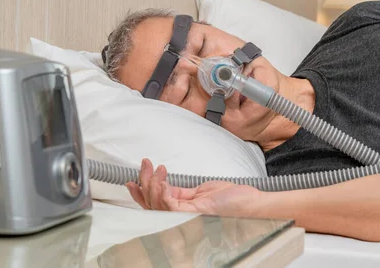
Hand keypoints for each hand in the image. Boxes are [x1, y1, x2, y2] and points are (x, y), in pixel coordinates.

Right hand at [126, 158, 261, 215]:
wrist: (248, 202)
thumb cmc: (230, 198)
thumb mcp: (201, 190)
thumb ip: (182, 191)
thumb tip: (165, 184)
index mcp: (182, 208)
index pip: (155, 202)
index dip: (141, 193)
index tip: (131, 180)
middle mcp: (181, 214)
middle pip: (152, 204)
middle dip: (144, 182)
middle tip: (145, 163)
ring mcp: (186, 216)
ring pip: (158, 205)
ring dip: (152, 184)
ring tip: (157, 168)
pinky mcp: (193, 214)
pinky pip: (171, 207)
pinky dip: (163, 194)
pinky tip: (163, 182)